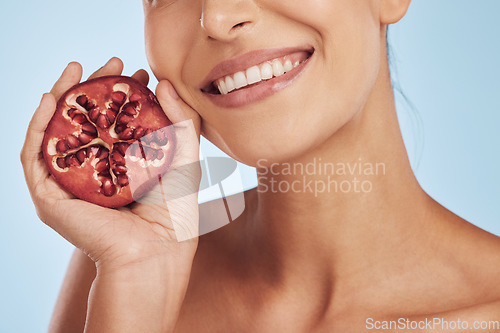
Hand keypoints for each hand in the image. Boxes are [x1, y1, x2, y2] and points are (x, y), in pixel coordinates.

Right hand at [21, 58, 201, 272]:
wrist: (156, 252)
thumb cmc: (174, 211)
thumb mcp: (183, 158)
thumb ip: (180, 121)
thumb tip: (164, 83)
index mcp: (120, 165)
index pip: (114, 122)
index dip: (123, 94)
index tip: (139, 73)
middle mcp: (91, 172)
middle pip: (84, 122)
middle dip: (94, 88)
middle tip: (113, 63)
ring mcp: (68, 184)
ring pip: (56, 132)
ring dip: (62, 97)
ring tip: (77, 67)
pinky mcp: (49, 197)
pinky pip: (34, 155)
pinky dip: (37, 125)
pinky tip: (50, 98)